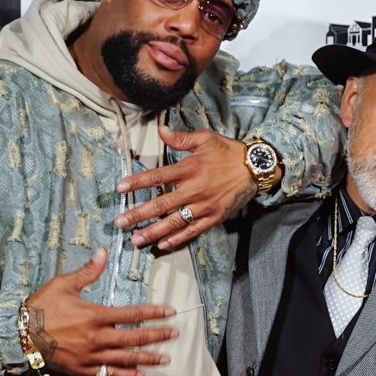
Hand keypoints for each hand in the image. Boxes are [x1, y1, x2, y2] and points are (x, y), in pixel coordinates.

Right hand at [24, 249, 177, 375]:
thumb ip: (88, 272)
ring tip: (165, 359)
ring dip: (148, 359)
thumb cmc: (41, 306)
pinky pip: (109, 373)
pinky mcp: (83, 369)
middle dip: (157, 336)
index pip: (133, 314)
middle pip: (135, 338)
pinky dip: (125, 375)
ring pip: (126, 358)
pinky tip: (138, 375)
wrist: (20, 334)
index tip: (170, 313)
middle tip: (174, 335)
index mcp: (96, 315)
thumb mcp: (64, 284)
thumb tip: (103, 252)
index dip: (154, 313)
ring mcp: (91, 356)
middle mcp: (98, 337)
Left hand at [115, 129, 276, 249]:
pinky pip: (192, 231)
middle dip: (137, 214)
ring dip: (152, 232)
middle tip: (120, 222)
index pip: (157, 176)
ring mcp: (203, 206)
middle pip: (160, 205)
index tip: (121, 188)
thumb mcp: (205, 139)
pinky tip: (162, 245)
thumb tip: (161, 130)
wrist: (255, 169)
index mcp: (189, 168)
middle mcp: (194, 189)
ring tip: (136, 239)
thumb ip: (181, 139)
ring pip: (173, 222)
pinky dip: (177, 239)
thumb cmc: (229, 153)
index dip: (137, 182)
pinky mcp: (213, 217)